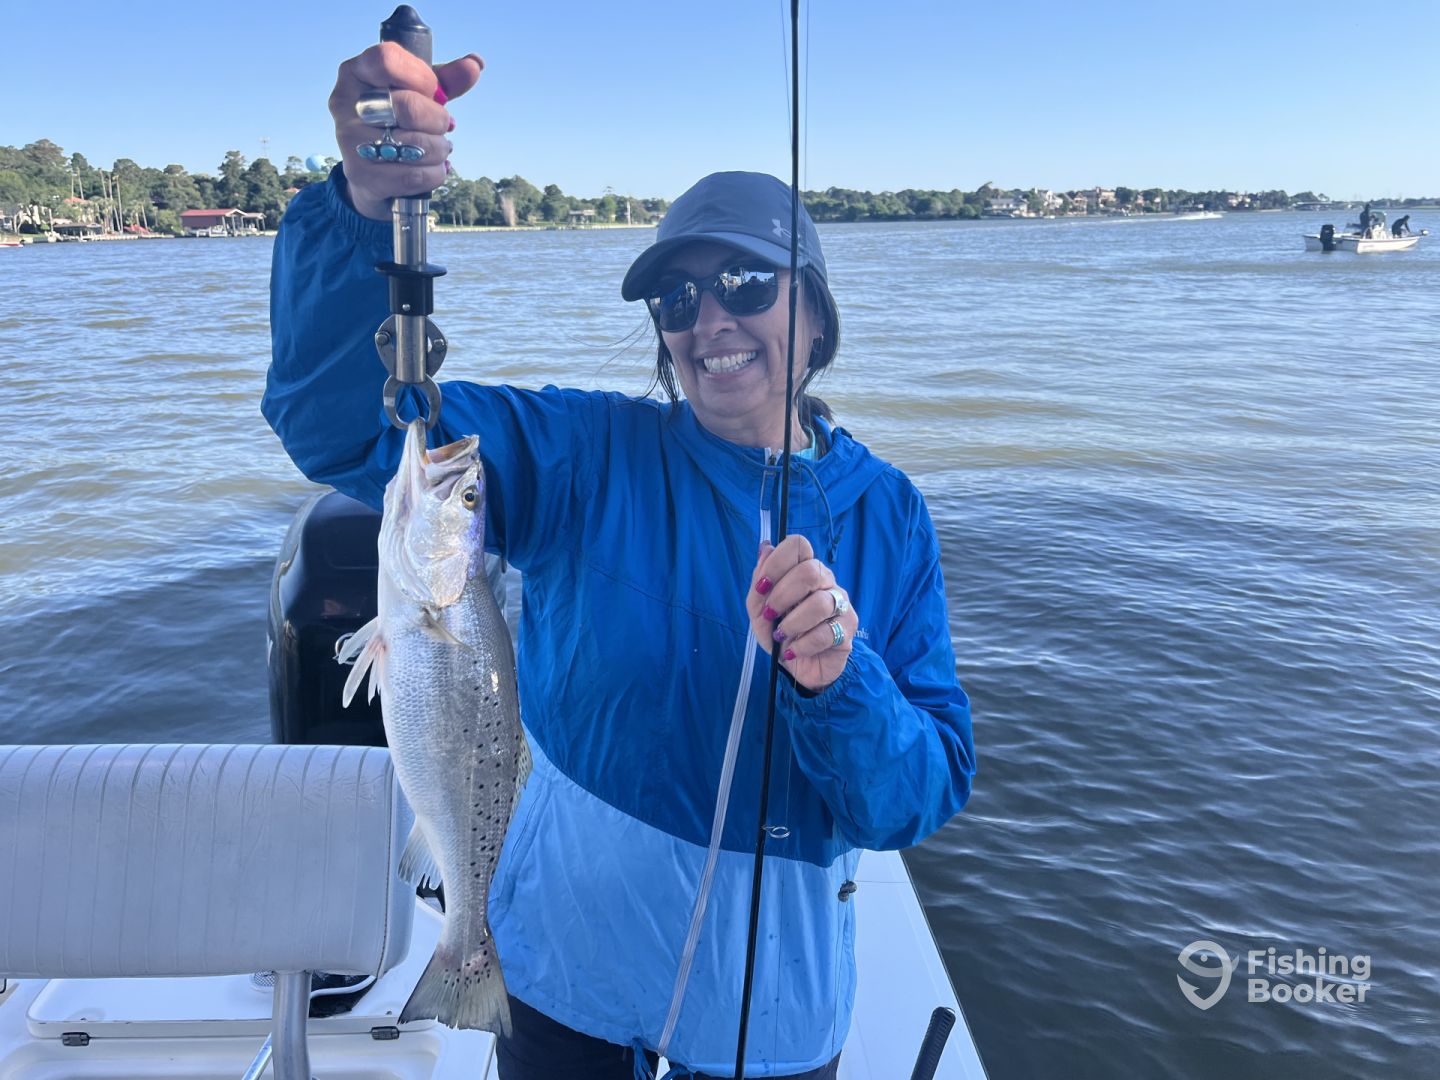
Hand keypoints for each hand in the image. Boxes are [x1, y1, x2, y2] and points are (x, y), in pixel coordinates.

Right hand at [328, 43, 483, 220]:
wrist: (373, 173)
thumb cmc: (398, 123)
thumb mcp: (419, 95)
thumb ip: (445, 79)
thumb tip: (475, 64)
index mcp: (356, 72)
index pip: (387, 59)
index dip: (421, 76)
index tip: (434, 91)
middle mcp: (345, 103)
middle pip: (408, 107)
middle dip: (438, 120)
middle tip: (444, 126)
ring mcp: (350, 140)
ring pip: (415, 144)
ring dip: (440, 149)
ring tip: (439, 149)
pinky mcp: (360, 174)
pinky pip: (415, 175)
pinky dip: (435, 174)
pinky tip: (434, 169)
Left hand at [748, 536, 857, 693]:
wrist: (798, 668)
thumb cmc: (781, 634)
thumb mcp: (760, 611)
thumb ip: (759, 583)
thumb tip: (764, 548)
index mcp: (804, 570)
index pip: (799, 545)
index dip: (777, 562)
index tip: (762, 587)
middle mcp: (826, 582)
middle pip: (810, 570)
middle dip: (782, 595)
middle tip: (770, 614)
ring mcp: (840, 604)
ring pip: (820, 603)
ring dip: (792, 623)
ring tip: (781, 636)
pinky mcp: (847, 630)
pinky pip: (825, 633)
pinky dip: (802, 645)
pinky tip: (794, 651)